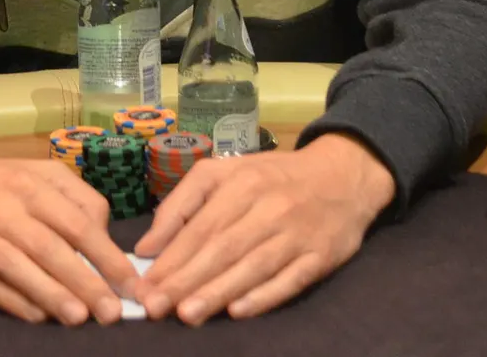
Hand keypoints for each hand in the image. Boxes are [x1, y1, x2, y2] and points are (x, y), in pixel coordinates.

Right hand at [0, 151, 136, 325]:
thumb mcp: (33, 171)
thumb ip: (74, 194)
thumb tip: (103, 232)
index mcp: (30, 185)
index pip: (77, 221)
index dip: (106, 255)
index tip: (131, 282)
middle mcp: (4, 209)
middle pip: (52, 249)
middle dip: (86, 282)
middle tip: (112, 312)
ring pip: (20, 268)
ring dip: (52, 295)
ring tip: (80, 318)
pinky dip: (15, 303)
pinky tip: (39, 317)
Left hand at [134, 133, 393, 324]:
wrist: (342, 176)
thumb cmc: (271, 178)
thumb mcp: (223, 172)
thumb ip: (181, 203)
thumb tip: (147, 246)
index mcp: (241, 184)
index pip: (201, 226)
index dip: (172, 258)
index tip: (145, 286)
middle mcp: (268, 208)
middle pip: (223, 248)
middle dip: (186, 280)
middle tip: (156, 306)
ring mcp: (296, 234)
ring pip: (253, 266)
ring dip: (219, 291)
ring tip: (188, 313)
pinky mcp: (320, 256)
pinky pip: (290, 279)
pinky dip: (265, 296)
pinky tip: (239, 311)